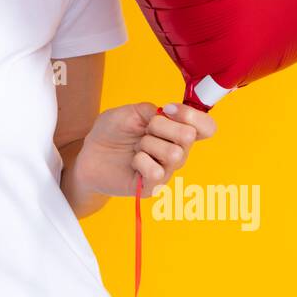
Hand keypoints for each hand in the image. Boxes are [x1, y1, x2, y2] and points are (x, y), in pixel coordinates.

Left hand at [71, 101, 217, 197]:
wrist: (90, 155)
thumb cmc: (112, 132)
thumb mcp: (129, 112)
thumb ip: (151, 110)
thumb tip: (168, 114)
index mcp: (176, 131)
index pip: (207, 127)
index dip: (193, 116)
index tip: (168, 109)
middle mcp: (177, 151)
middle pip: (189, 136)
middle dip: (161, 126)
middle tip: (144, 130)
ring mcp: (167, 170)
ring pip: (174, 153)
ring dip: (148, 144)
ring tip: (136, 148)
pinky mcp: (153, 187)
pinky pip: (157, 172)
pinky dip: (140, 161)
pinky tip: (132, 162)